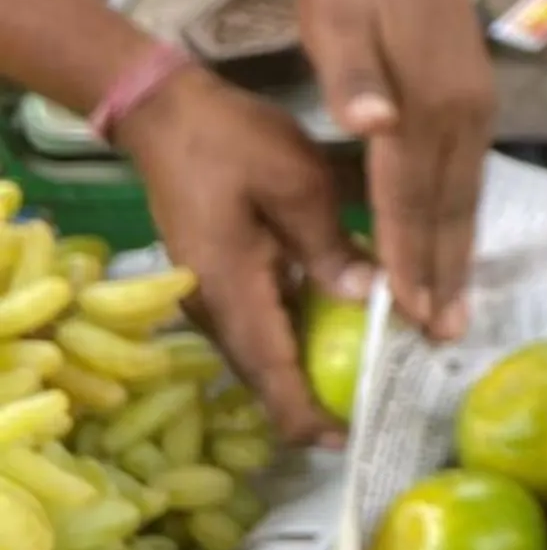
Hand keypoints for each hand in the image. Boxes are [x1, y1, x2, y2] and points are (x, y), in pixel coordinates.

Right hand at [115, 67, 372, 445]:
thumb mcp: (297, 182)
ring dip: (307, 370)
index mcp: (231, 288)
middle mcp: (215, 305)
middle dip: (314, 399)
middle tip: (375, 406)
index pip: (270, 375)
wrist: (168, 113)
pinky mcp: (218, 275)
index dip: (306, 414)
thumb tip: (370, 299)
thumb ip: (331, 246)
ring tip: (367, 375)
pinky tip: (341, 327)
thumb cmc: (234, 141)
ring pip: (262, 352)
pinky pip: (260, 322)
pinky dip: (297, 335)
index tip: (349, 437)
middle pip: (265, 376)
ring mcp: (211, 292)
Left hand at [300, 0, 493, 343]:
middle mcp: (460, 115)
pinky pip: (470, 177)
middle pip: (449, 209)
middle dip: (445, 274)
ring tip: (456, 308)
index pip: (410, 196)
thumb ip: (352, 76)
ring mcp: (475, 111)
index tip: (408, 310)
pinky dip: (463, 219)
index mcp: (422, 104)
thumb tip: (373, 126)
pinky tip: (456, 242)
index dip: (408, 255)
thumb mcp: (336, 21)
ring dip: (460, 254)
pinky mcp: (475, 104)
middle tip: (445, 334)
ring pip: (466, 197)